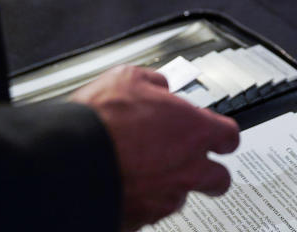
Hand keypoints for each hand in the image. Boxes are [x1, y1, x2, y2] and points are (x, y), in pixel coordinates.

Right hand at [71, 66, 239, 229]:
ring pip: (181, 196)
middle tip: (196, 162)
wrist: (67, 164)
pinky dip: (142, 200)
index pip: (229, 137)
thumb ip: (155, 83)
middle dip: (211, 172)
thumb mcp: (129, 78)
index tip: (215, 134)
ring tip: (146, 170)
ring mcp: (165, 199)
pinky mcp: (141, 219)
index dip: (222, 134)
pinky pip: (150, 211)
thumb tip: (160, 86)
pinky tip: (125, 184)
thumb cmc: (100, 121)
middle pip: (220, 179)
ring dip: (170, 184)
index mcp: (195, 131)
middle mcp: (188, 169)